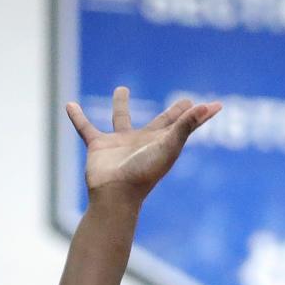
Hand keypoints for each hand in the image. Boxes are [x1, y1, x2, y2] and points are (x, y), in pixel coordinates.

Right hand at [67, 87, 220, 204]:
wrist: (115, 195)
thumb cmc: (144, 172)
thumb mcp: (168, 146)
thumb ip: (186, 126)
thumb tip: (206, 107)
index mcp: (164, 142)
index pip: (187, 124)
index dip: (200, 115)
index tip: (215, 106)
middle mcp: (144, 142)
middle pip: (162, 122)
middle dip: (173, 113)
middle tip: (185, 102)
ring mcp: (121, 144)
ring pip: (121, 119)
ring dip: (120, 105)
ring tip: (121, 88)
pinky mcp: (98, 147)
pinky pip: (86, 128)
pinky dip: (78, 118)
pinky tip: (69, 105)